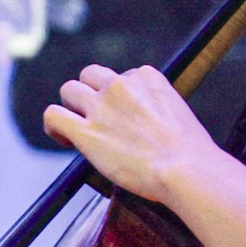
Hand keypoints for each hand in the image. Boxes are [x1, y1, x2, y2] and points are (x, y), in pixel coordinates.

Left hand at [40, 64, 222, 205]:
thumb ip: (159, 111)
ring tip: (78, 128)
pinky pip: (54, 116)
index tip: (127, 118)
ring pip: (69, 90)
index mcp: (148, 77)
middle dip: (91, 94)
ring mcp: (102, 107)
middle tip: (97, 118)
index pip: (124, 76)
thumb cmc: (190, 155)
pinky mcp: (87, 132)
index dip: (121, 98)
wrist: (185, 170)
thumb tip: (147, 127)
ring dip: (72, 107)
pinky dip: (54, 125)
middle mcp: (121, 85)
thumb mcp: (180, 116)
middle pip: (91, 75)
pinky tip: (65, 138)